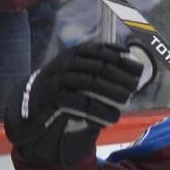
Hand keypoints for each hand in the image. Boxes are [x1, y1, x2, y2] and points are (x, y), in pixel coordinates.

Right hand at [4, 42, 146, 167]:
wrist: (32, 103)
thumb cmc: (65, 89)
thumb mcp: (81, 74)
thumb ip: (104, 71)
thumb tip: (136, 70)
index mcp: (73, 55)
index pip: (99, 51)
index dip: (119, 57)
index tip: (137, 67)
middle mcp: (65, 64)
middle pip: (96, 67)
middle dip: (118, 76)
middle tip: (135, 86)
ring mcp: (57, 80)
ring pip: (88, 83)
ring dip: (110, 92)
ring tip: (126, 101)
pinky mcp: (52, 100)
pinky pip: (77, 104)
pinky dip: (96, 111)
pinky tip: (110, 118)